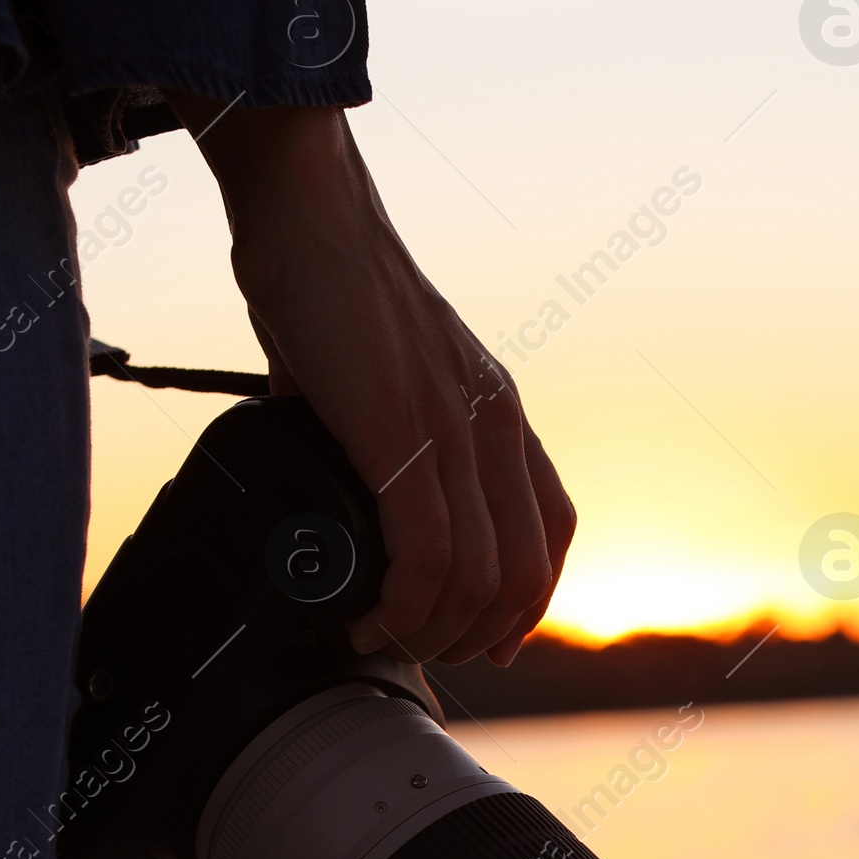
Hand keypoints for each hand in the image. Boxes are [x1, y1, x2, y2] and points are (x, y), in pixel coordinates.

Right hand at [159, 95, 573, 664]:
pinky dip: (400, 604)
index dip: (525, 604)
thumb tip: (329, 482)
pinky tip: (366, 612)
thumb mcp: (377, 376)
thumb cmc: (327, 285)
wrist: (308, 211)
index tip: (483, 642)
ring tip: (377, 633)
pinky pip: (427, 553)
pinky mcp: (404, 432)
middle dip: (471, 635)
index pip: (550, 534)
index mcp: (498, 414)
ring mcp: (455, 429)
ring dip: (427, 629)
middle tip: (412, 648)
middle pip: (521, 575)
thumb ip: (374, 435)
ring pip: (475, 578)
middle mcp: (494, 425)